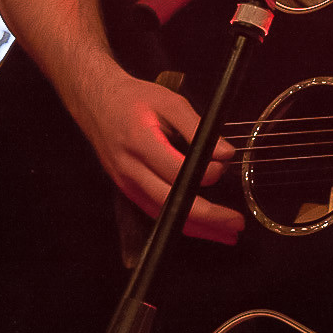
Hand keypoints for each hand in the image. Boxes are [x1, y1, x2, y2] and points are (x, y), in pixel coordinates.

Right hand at [65, 66, 244, 243]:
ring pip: (164, 215)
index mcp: (140, 142)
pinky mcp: (128, 190)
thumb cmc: (134, 99)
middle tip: (237, 223)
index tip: (224, 164)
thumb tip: (225, 152)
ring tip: (228, 234)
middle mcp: (130, 169)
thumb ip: (198, 127)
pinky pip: (156, 212)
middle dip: (207, 216)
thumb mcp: (169, 101)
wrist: (96, 102)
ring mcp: (126, 183)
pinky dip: (181, 223)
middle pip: (171, 202)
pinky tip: (204, 228)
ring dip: (197, 228)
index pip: (176, 170)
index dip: (204, 173)